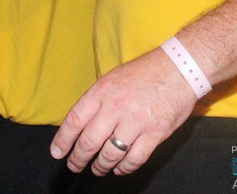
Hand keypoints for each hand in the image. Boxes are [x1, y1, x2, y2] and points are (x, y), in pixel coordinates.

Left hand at [51, 48, 197, 176]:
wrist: (179, 68)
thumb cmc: (145, 73)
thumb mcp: (113, 78)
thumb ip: (97, 100)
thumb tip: (79, 126)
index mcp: (102, 92)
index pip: (74, 121)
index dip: (63, 141)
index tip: (57, 153)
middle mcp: (115, 107)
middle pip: (89, 142)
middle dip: (78, 159)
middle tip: (75, 165)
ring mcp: (136, 122)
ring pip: (109, 155)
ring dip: (101, 166)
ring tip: (98, 168)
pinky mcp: (154, 133)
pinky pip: (134, 159)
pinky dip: (124, 168)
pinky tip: (120, 168)